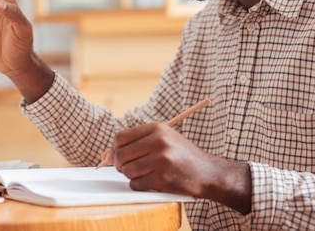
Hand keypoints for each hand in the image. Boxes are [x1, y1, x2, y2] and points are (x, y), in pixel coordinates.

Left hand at [112, 122, 251, 213]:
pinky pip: (137, 184)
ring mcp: (161, 160)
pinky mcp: (163, 178)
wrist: (208, 172)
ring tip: (143, 174)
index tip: (115, 156)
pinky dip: (139, 186)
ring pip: (127, 171)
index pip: (120, 137)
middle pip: (121, 154)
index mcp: (157, 128)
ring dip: (131, 176)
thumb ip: (137, 143)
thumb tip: (106, 155)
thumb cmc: (181, 156)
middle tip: (126, 168)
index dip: (114, 148)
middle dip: (119, 164)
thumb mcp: (163, 140)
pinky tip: (151, 182)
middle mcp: (159, 141)